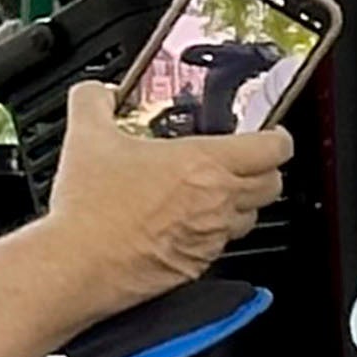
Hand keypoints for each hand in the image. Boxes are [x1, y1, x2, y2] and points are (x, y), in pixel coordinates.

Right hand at [42, 81, 284, 306]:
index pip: (275, 148)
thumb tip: (98, 92)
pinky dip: (213, 233)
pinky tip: (183, 224)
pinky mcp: (200, 265)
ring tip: (209, 193)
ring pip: (251, 217)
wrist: (79, 264)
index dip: (278, 138)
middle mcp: (220, 202)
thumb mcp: (87, 138)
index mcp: (205, 164)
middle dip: (264, 171)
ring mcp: (213, 237)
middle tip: (242, 162)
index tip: (269, 133)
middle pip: (273, 184)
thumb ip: (94, 102)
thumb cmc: (91, 208)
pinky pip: (222, 246)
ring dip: (240, 204)